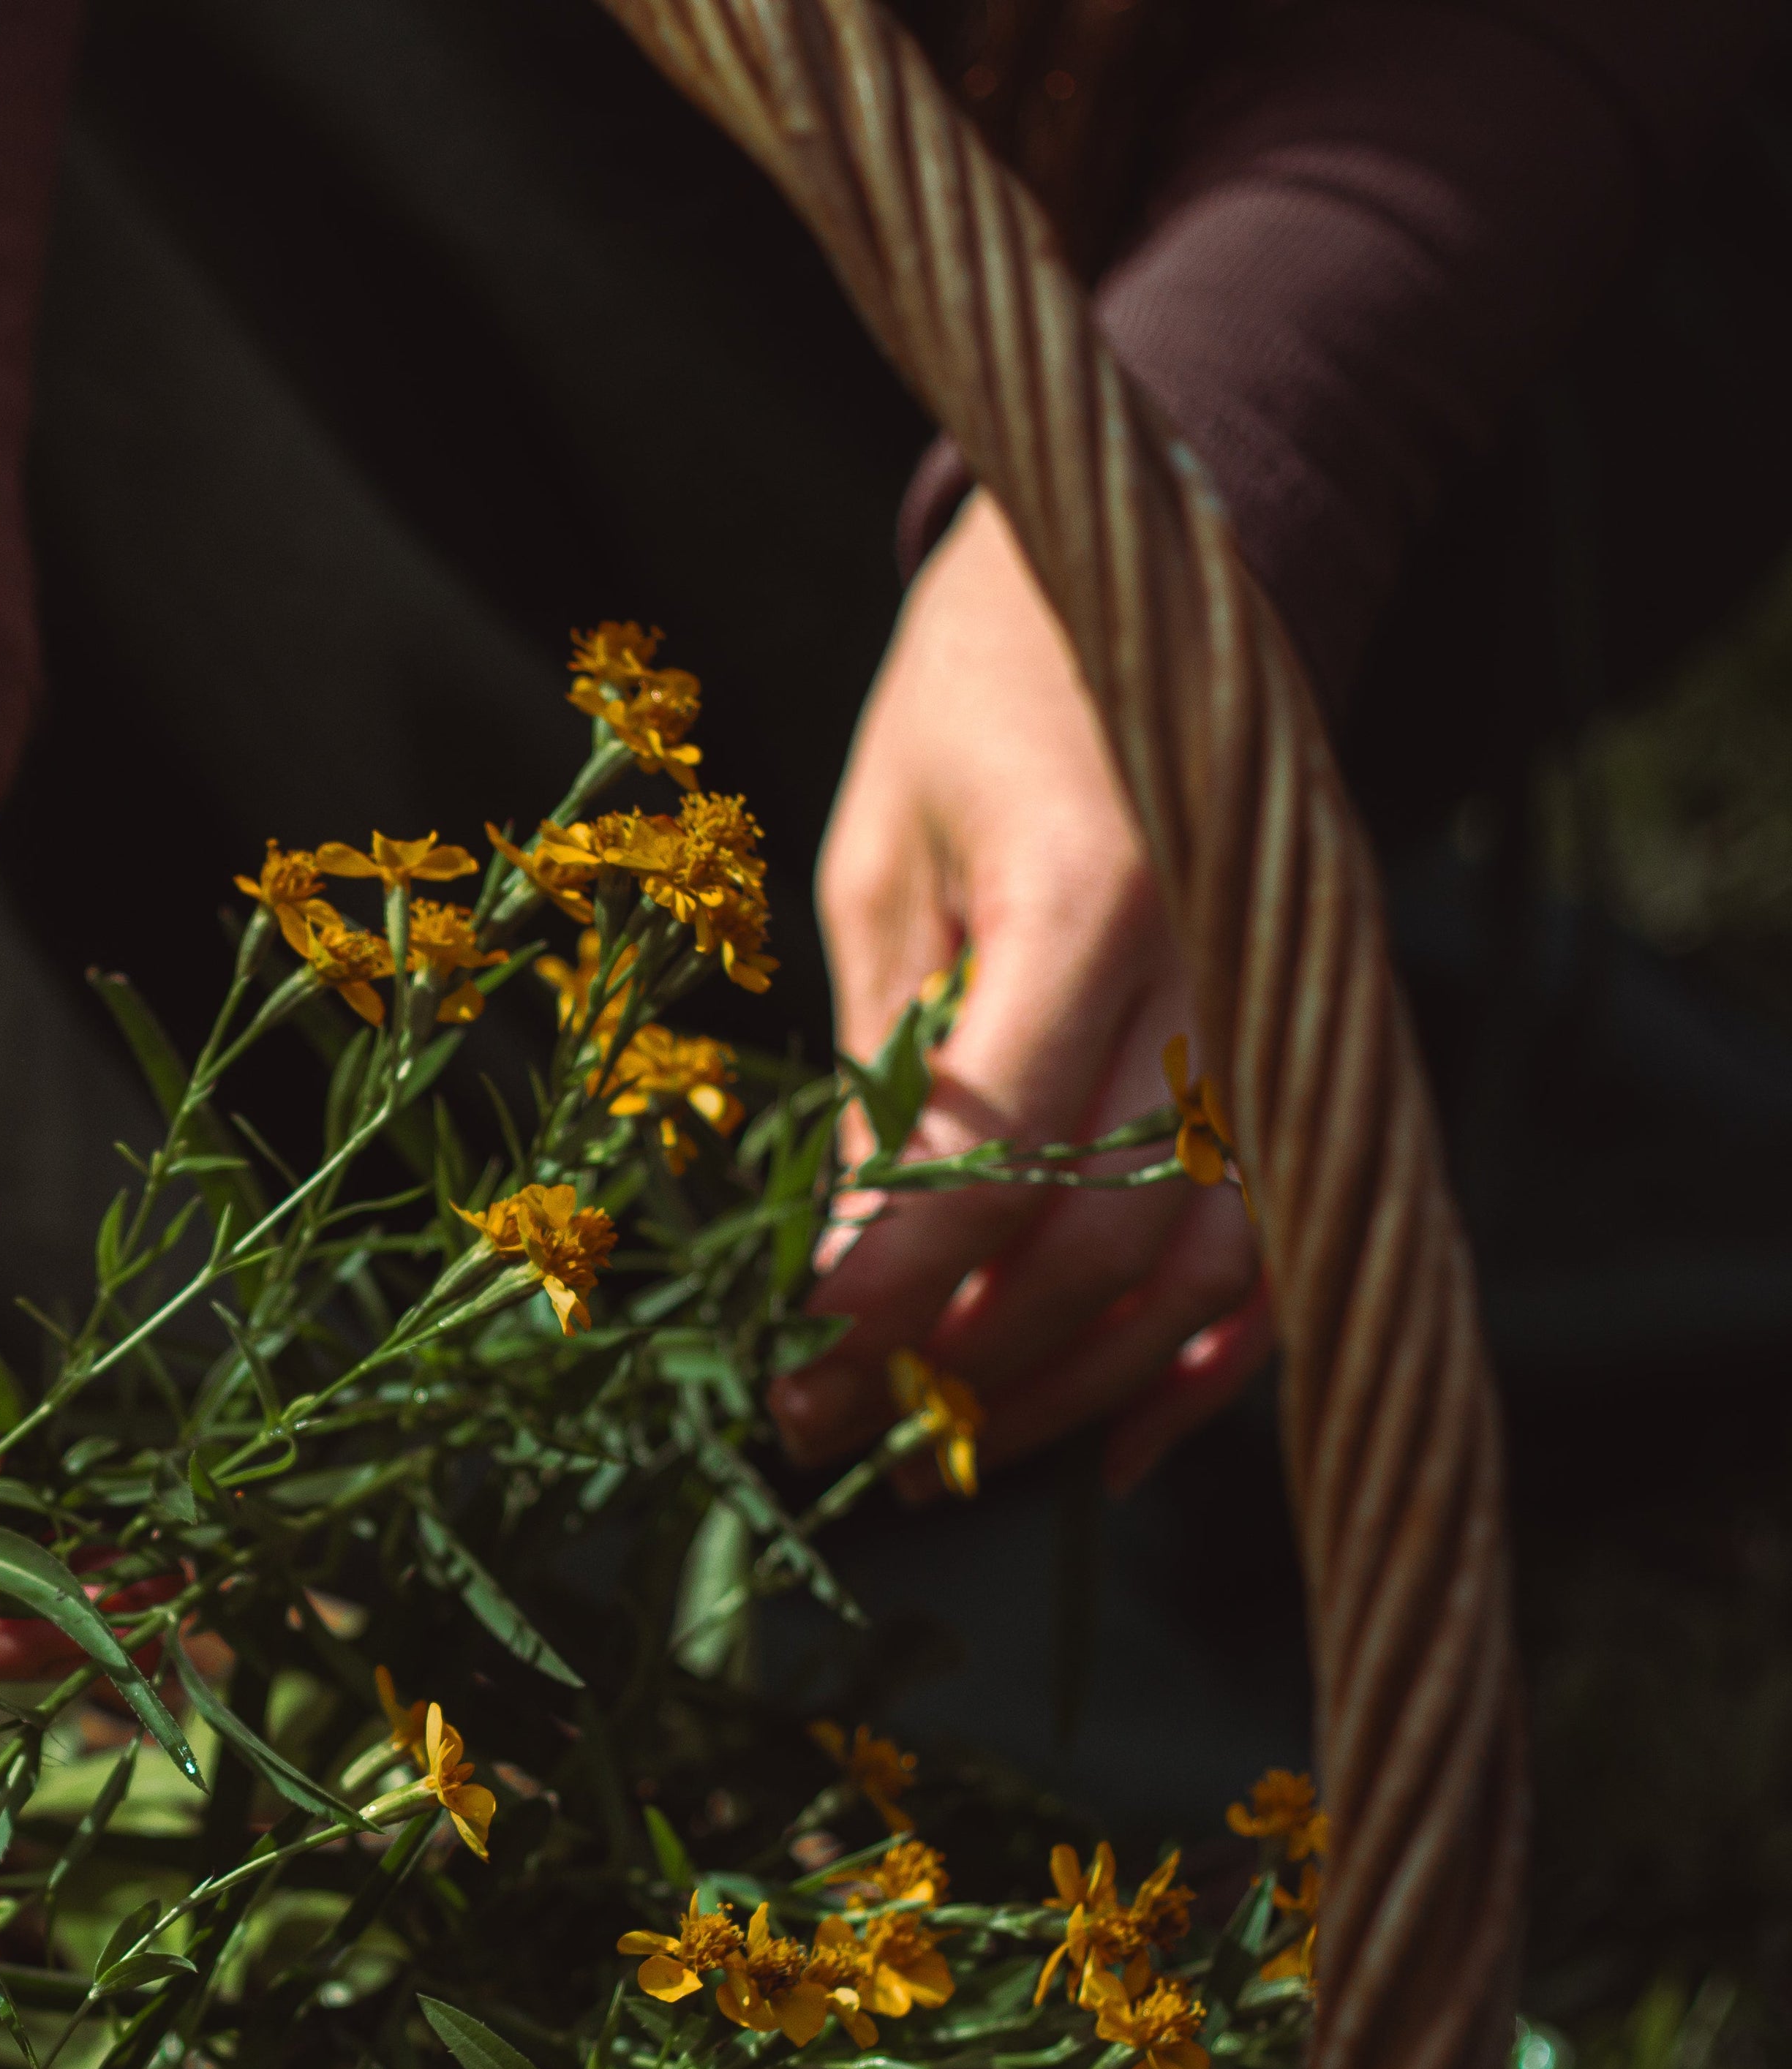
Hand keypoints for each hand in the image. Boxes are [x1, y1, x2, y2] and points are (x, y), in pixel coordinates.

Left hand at [768, 496, 1272, 1496]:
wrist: (1142, 587)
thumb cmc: (968, 709)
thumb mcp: (872, 867)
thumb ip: (881, 1063)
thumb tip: (836, 1263)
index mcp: (1093, 898)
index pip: (991, 1158)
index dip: (884, 1288)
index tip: (789, 1370)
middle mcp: (1219, 973)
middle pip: (1101, 1237)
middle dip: (958, 1360)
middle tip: (830, 1429)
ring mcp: (1285, 1021)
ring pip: (1202, 1269)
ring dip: (1068, 1385)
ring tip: (941, 1452)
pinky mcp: (1309, 1056)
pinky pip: (1283, 1248)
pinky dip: (1204, 1363)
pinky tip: (1113, 1444)